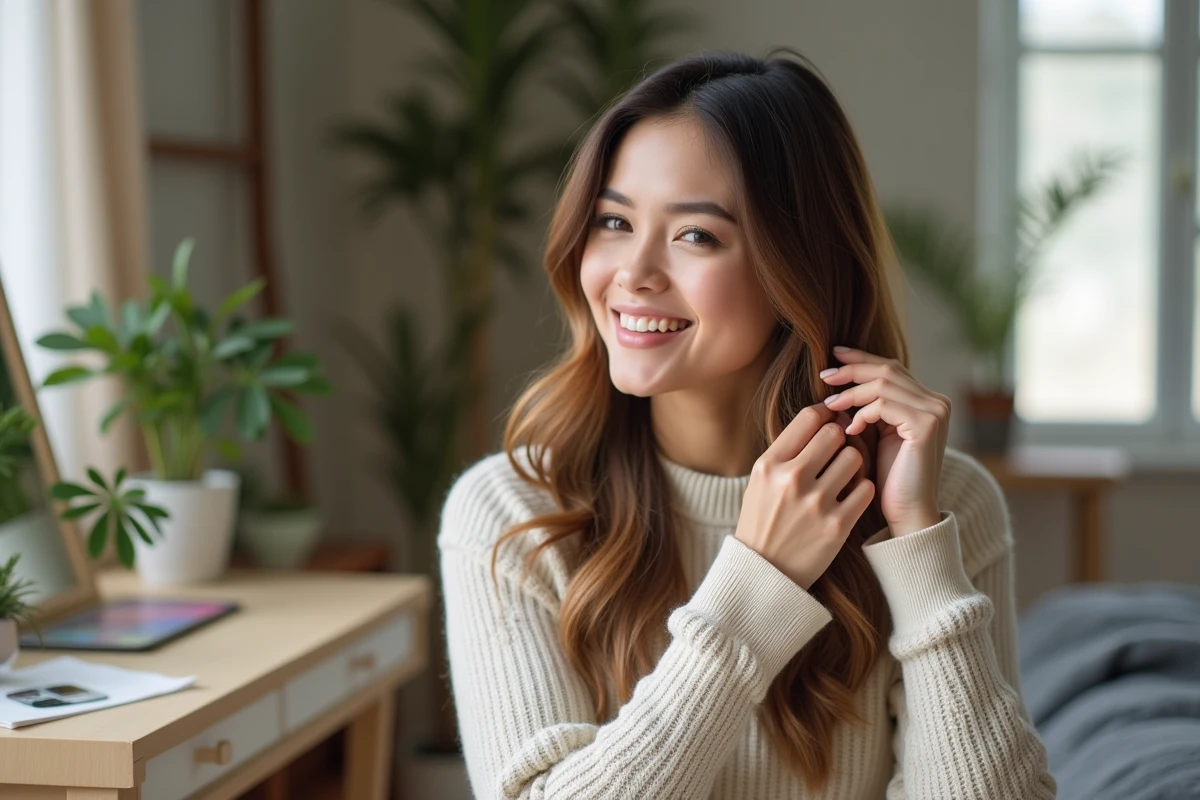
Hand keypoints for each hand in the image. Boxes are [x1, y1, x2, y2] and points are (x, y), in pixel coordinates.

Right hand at [735, 403, 875, 589]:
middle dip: (840, 436)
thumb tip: (821, 419)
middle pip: (834, 433)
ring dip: (853, 462)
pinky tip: (851, 495)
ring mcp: (815, 503)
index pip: (808, 418)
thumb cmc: (763, 520)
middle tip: (839, 447)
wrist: (765, 572)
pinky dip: (862, 489)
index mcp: (769, 465)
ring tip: (844, 473)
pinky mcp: (837, 525)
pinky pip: (865, 489)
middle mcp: (791, 480)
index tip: (829, 420)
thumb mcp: (760, 481)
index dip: (825, 414)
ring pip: (854, 458)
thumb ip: (786, 451)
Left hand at [820, 346, 948, 536]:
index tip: (833, 356)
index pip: (891, 368)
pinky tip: (850, 429)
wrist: (908, 512)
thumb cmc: (889, 478)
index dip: (862, 359)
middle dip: (852, 370)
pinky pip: (885, 405)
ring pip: (883, 384)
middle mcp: (937, 402)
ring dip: (851, 393)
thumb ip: (869, 407)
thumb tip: (839, 380)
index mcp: (927, 401)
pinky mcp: (927, 425)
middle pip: (887, 369)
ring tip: (830, 405)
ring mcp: (936, 412)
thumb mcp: (877, 433)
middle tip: (824, 375)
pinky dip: (862, 413)